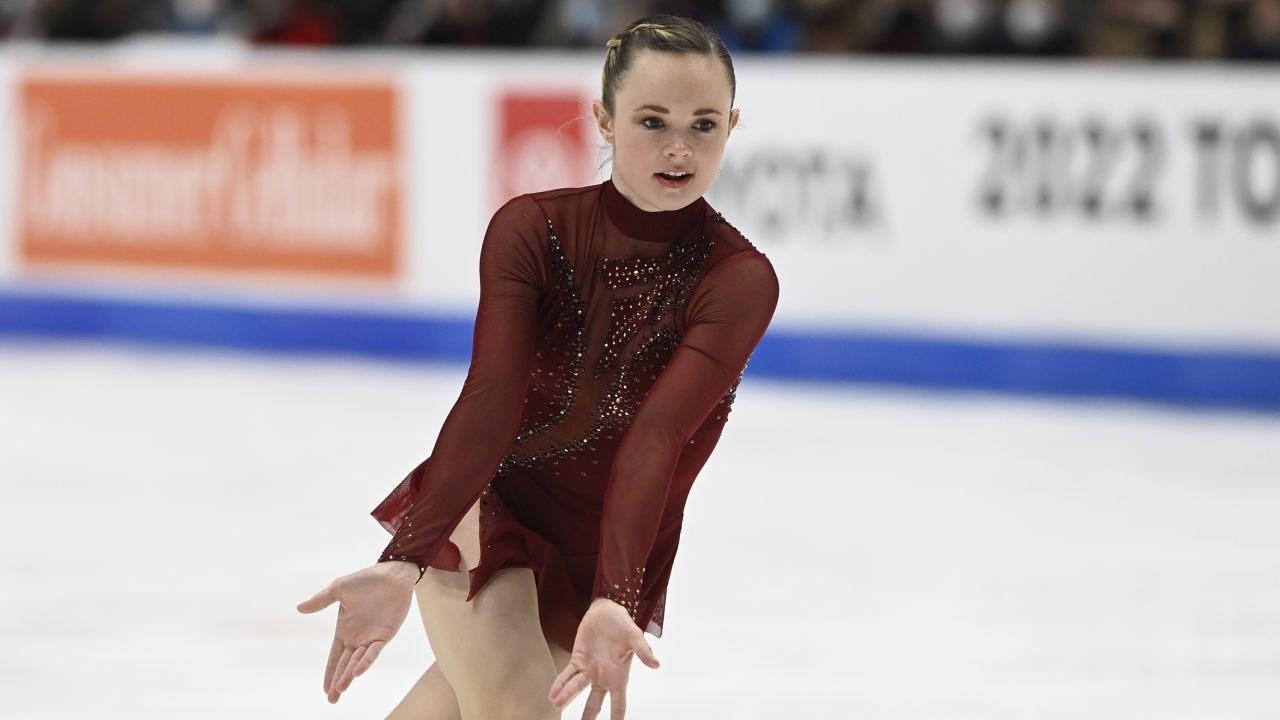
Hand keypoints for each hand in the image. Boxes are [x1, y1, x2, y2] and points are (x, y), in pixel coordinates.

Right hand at [296, 561, 417, 703]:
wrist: (391, 574)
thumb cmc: (366, 580)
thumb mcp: (339, 589)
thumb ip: (321, 600)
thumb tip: (299, 608)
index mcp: (345, 630)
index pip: (335, 656)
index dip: (330, 672)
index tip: (325, 689)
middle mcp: (357, 638)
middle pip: (345, 664)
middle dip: (338, 682)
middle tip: (332, 699)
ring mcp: (371, 637)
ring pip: (358, 661)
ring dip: (349, 675)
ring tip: (341, 689)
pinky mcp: (385, 635)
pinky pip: (373, 651)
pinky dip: (366, 661)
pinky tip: (357, 671)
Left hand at [548, 598, 660, 718]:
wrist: (606, 612)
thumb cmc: (622, 625)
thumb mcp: (634, 635)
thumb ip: (643, 650)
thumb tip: (656, 664)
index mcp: (619, 676)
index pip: (619, 703)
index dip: (616, 716)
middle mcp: (603, 678)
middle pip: (595, 702)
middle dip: (588, 716)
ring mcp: (589, 670)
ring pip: (576, 688)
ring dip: (567, 696)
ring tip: (557, 705)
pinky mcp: (577, 661)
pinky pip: (567, 675)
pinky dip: (560, 683)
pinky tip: (553, 693)